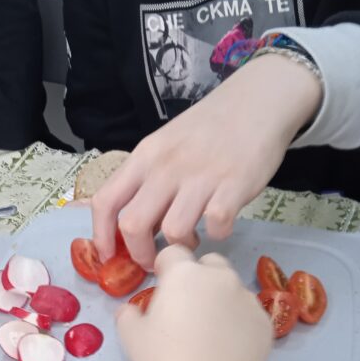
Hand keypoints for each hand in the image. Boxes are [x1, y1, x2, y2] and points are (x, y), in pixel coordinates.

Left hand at [92, 54, 321, 269]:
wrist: (258, 100)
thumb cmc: (209, 128)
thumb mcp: (166, 146)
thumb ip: (146, 181)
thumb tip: (130, 228)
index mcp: (144, 157)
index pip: (105, 201)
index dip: (101, 236)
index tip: (110, 256)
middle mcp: (166, 166)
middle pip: (133, 225)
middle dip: (140, 254)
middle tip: (155, 260)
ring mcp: (200, 176)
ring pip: (173, 230)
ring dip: (181, 246)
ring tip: (192, 239)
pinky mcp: (234, 185)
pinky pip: (216, 226)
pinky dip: (217, 234)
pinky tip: (220, 224)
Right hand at [117, 245, 271, 360]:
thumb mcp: (132, 337)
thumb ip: (129, 314)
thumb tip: (130, 311)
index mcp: (184, 274)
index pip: (174, 254)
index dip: (165, 268)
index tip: (162, 286)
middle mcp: (220, 278)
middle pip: (209, 265)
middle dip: (198, 278)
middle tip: (187, 309)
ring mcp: (247, 299)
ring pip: (232, 289)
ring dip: (220, 300)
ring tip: (209, 334)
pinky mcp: (265, 323)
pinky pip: (248, 314)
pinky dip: (239, 323)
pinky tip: (227, 349)